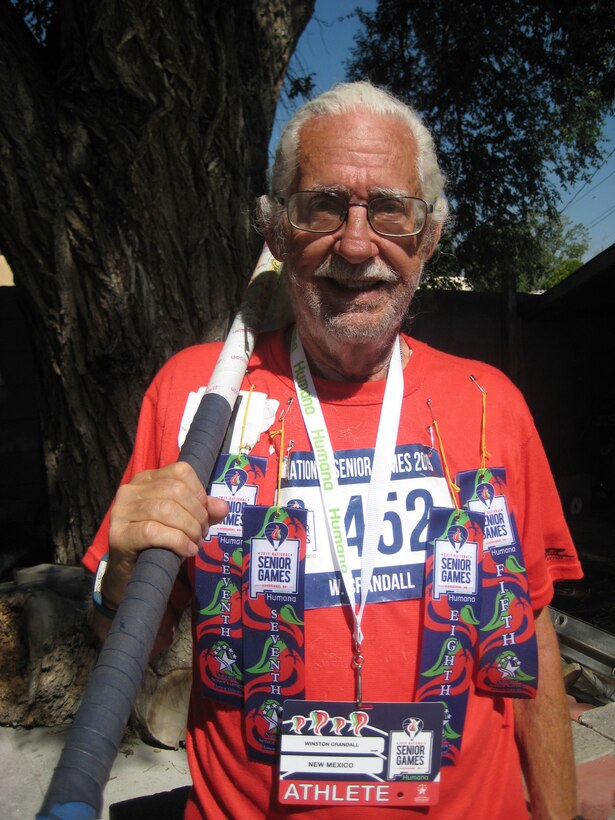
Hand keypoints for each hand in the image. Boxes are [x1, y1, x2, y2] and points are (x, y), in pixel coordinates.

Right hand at [103, 462, 228, 605]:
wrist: (132, 574)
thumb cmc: (159, 543)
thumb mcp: (184, 522)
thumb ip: (204, 511)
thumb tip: (222, 507)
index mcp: (147, 479)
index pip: (180, 471)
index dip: (199, 492)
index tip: (205, 513)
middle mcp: (131, 490)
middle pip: (175, 490)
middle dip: (197, 514)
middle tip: (201, 532)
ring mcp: (121, 511)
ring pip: (165, 509)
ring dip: (189, 528)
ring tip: (195, 542)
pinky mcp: (118, 535)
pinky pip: (152, 531)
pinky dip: (177, 541)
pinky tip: (187, 550)